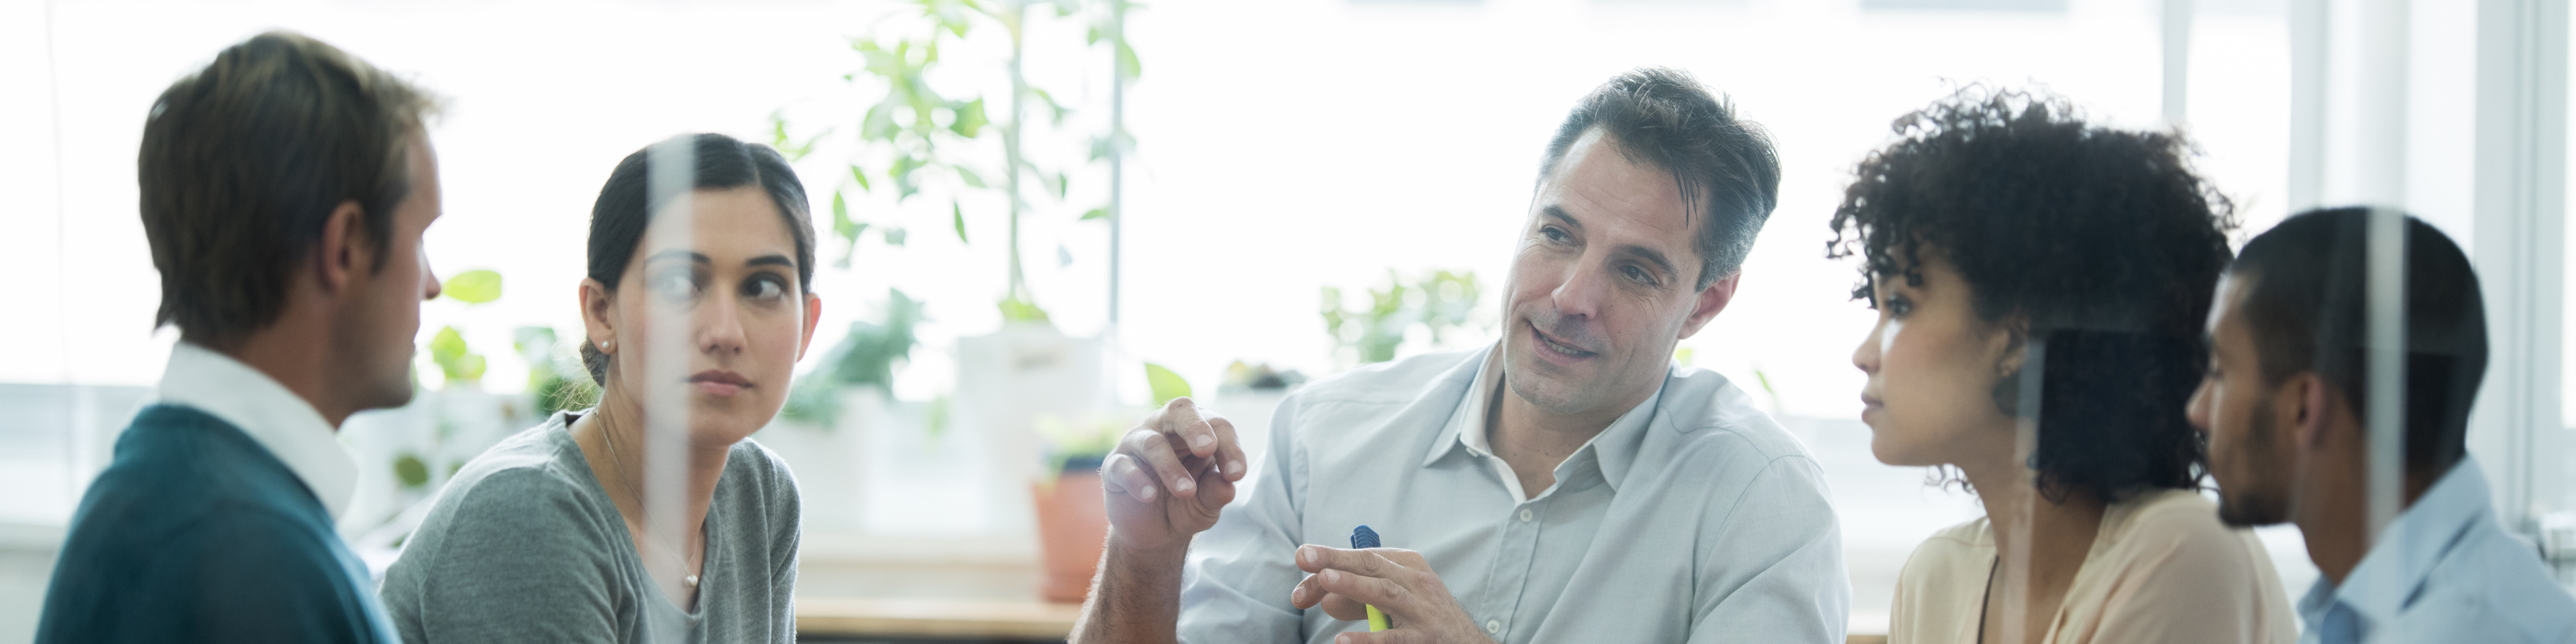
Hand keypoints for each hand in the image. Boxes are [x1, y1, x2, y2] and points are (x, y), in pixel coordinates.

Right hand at [1101, 397, 1246, 553]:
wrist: (1155, 534)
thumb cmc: (1186, 505)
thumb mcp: (1207, 503)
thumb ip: (1216, 492)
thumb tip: (1227, 486)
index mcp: (1196, 430)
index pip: (1216, 425)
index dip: (1229, 447)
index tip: (1236, 474)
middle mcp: (1165, 428)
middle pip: (1180, 411)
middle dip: (1196, 427)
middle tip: (1207, 448)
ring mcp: (1137, 444)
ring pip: (1153, 443)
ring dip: (1171, 468)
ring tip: (1186, 491)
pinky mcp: (1115, 466)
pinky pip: (1123, 466)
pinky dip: (1138, 481)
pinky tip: (1150, 497)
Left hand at [1288, 546, 1486, 643]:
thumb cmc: (1422, 618)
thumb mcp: (1393, 601)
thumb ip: (1358, 598)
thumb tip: (1323, 597)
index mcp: (1408, 565)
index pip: (1364, 556)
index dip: (1331, 558)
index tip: (1301, 560)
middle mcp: (1417, 583)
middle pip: (1372, 566)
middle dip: (1337, 558)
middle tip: (1304, 555)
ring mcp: (1422, 611)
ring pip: (1385, 593)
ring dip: (1354, 584)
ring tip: (1325, 579)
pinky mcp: (1424, 640)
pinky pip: (1392, 639)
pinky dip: (1368, 639)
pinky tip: (1342, 641)